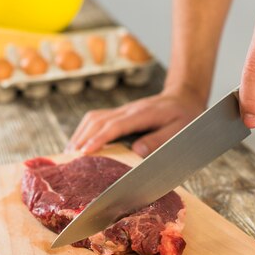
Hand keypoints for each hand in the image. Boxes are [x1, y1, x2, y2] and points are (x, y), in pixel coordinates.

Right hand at [67, 87, 205, 156]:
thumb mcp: (180, 130)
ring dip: (80, 134)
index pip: (116, 125)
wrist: (184, 97)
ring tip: (70, 153)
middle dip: (82, 137)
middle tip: (69, 158)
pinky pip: (97, 119)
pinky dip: (85, 131)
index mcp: (143, 114)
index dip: (99, 138)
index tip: (85, 151)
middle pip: (98, 120)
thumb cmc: (185, 117)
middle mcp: (128, 110)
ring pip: (94, 118)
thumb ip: (159, 140)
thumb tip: (136, 150)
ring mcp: (122, 110)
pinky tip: (80, 143)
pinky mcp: (120, 113)